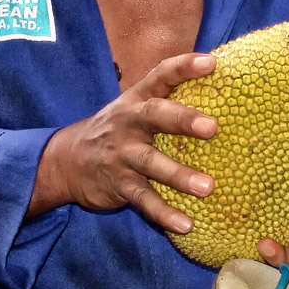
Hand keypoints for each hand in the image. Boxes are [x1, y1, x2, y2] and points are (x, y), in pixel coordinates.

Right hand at [28, 53, 217, 233]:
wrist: (66, 160)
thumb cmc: (118, 129)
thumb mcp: (134, 107)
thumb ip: (167, 100)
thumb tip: (222, 94)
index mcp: (137, 99)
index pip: (161, 75)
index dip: (184, 67)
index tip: (211, 63)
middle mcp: (129, 122)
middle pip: (155, 115)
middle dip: (183, 120)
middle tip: (213, 127)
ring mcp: (122, 154)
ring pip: (151, 163)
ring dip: (179, 175)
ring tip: (208, 187)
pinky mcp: (119, 184)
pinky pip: (143, 200)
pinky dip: (164, 213)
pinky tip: (186, 225)